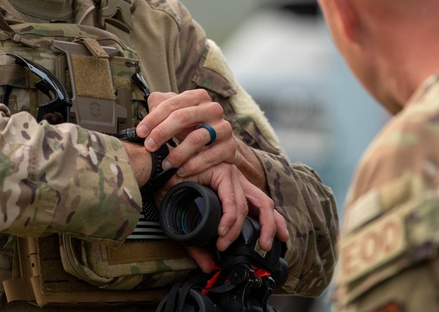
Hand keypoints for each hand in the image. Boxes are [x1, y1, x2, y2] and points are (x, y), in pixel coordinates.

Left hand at [136, 89, 235, 177]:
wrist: (219, 142)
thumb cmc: (193, 125)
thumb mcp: (177, 112)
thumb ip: (161, 104)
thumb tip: (150, 104)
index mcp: (198, 97)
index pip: (172, 104)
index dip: (153, 118)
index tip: (140, 132)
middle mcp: (213, 109)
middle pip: (183, 117)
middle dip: (162, 133)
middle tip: (149, 147)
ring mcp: (223, 128)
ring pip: (198, 138)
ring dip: (177, 153)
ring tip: (165, 164)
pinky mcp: (230, 147)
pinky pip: (210, 156)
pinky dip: (193, 165)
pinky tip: (181, 170)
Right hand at [160, 162, 288, 272]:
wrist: (157, 171)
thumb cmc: (172, 191)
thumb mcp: (189, 221)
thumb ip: (199, 244)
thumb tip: (208, 267)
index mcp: (235, 188)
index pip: (261, 205)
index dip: (275, 222)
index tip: (282, 239)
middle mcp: (236, 180)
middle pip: (264, 203)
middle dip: (271, 226)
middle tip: (266, 245)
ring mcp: (230, 174)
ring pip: (246, 206)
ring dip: (238, 229)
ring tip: (226, 244)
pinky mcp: (221, 172)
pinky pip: (230, 200)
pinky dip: (228, 219)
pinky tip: (221, 232)